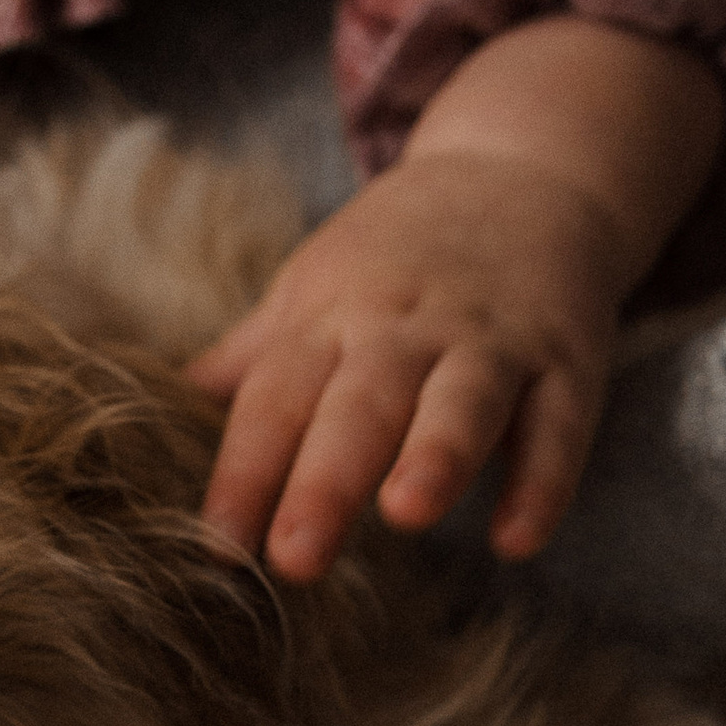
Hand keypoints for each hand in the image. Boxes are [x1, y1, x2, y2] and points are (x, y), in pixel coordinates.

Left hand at [188, 146, 626, 579]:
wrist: (527, 167)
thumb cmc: (399, 252)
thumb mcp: (315, 286)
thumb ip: (251, 358)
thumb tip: (157, 408)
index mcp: (332, 314)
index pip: (277, 396)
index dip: (245, 470)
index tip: (217, 545)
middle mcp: (408, 326)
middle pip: (361, 404)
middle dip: (326, 480)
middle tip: (294, 558)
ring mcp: (492, 340)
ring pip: (463, 401)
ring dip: (437, 456)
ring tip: (406, 514)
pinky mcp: (567, 357)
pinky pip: (559, 423)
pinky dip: (543, 480)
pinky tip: (517, 539)